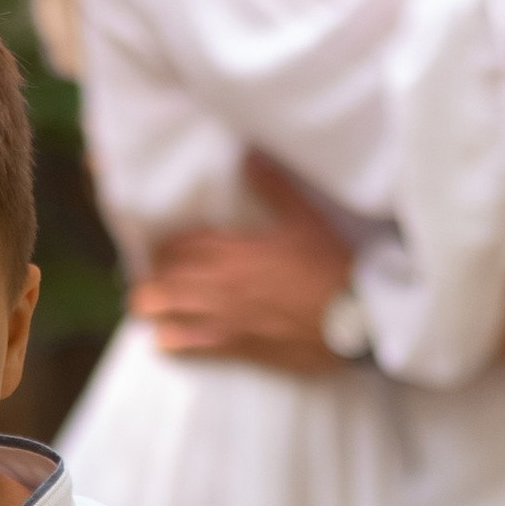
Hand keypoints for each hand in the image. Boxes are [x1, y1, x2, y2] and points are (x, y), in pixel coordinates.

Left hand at [132, 176, 354, 376]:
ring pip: (164, 310)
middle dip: (151, 278)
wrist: (352, 318)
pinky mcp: (233, 347)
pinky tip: (163, 340)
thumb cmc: (330, 268)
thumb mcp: (305, 220)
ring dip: (154, 308)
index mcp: (235, 248)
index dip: (163, 249)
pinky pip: (186, 346)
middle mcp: (220, 281)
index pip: (177, 245)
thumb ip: (274, 189)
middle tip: (153, 280)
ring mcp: (223, 316)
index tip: (162, 252)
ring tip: (153, 308)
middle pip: (161, 277)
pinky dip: (169, 342)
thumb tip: (251, 159)